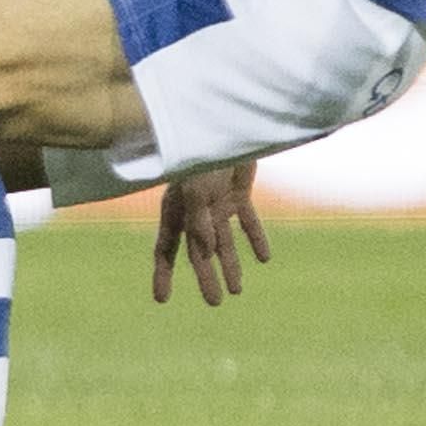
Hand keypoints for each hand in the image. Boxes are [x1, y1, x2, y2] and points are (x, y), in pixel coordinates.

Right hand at [152, 161, 269, 306]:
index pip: (166, 248)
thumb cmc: (202, 150)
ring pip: (223, 240)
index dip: (163, 274)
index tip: (162, 300)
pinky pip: (247, 221)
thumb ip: (199, 217)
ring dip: (230, 264)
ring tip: (237, 291)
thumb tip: (205, 251)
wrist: (228, 123)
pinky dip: (254, 238)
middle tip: (215, 302)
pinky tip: (263, 259)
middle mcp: (194, 210)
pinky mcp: (238, 192)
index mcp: (176, 209)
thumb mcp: (196, 185)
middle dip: (205, 276)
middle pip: (198, 250)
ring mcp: (216, 201)